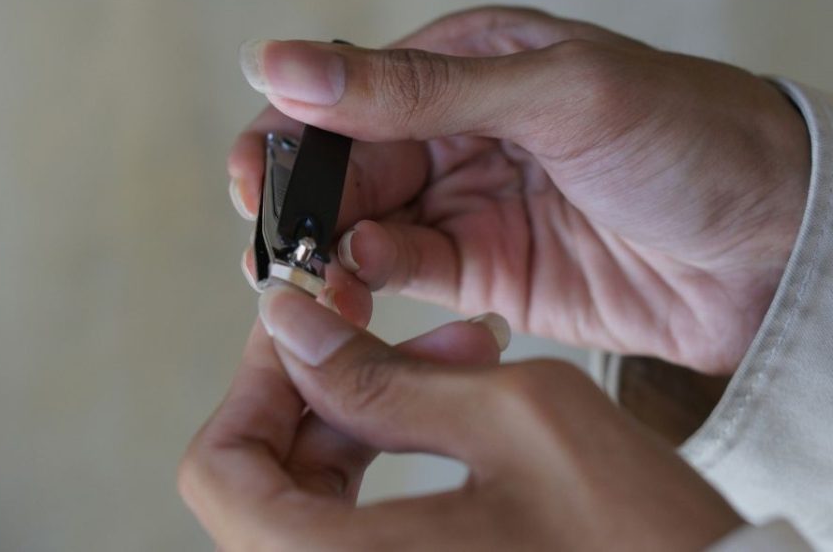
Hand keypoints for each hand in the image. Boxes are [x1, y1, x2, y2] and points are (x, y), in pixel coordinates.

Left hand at [179, 287, 743, 550]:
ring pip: (308, 497)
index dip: (251, 385)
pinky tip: (457, 403)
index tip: (301, 329)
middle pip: (259, 482)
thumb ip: (381, 373)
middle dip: (318, 390)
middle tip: (376, 330)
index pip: (218, 474)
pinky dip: (390, 457)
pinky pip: (355, 526)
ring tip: (452, 355)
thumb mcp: (513, 418)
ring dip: (364, 414)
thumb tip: (293, 328)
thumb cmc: (640, 542)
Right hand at [228, 7, 809, 372]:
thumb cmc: (688, 136)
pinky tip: (367, 287)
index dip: (288, 136)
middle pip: (342, 167)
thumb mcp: (551, 92)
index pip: (346, 95)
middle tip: (275, 249)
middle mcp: (454, 131)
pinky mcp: (484, 274)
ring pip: (361, 226)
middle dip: (300, 206)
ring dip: (327, 253)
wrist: (779, 244)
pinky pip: (404, 276)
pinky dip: (373, 284)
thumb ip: (414, 88)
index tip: (255, 183)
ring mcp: (467, 204)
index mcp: (463, 62)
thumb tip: (281, 63)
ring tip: (313, 281)